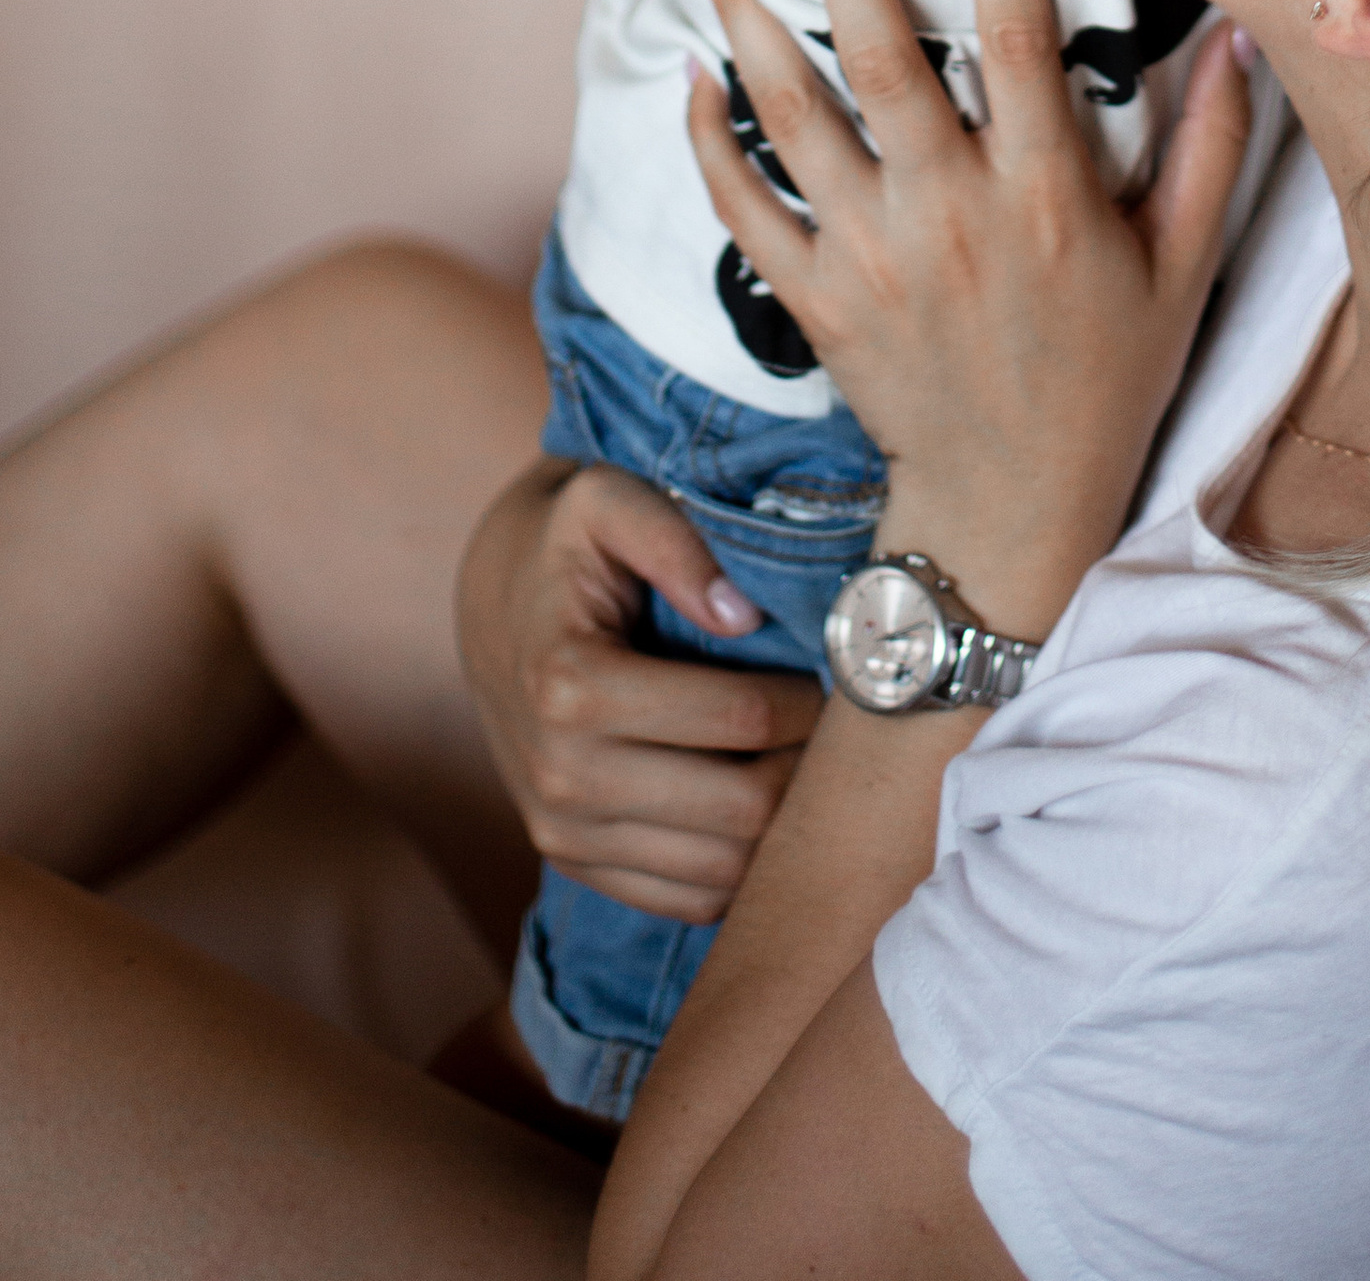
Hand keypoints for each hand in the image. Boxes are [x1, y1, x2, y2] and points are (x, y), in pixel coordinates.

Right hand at [456, 456, 821, 921]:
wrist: (497, 610)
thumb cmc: (571, 547)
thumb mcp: (610, 501)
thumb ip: (674, 540)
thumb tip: (741, 614)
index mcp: (571, 686)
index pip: (742, 720)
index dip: (811, 700)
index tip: (837, 672)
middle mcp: (561, 777)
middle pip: (742, 809)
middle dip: (809, 770)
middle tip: (840, 730)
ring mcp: (564, 835)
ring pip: (723, 871)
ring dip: (785, 828)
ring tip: (808, 766)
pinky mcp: (577, 866)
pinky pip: (688, 901)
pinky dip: (744, 870)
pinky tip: (766, 810)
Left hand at [687, 0, 1254, 641]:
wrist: (1013, 507)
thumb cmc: (1109, 376)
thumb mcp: (1182, 265)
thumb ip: (1210, 147)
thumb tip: (1234, 36)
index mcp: (1046, 196)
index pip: (1017, 46)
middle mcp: (950, 215)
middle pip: (884, 61)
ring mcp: (872, 258)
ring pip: (795, 121)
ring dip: (747, 30)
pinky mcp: (816, 302)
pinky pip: (746, 210)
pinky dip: (712, 143)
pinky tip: (694, 79)